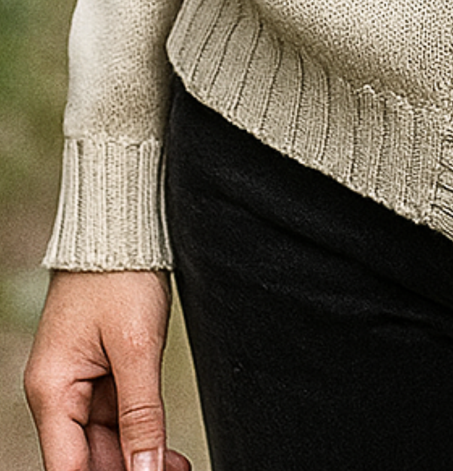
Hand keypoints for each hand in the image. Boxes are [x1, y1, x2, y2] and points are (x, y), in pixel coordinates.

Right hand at [24, 269, 191, 470]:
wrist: (121, 227)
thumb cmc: (120, 275)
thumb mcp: (137, 346)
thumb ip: (141, 414)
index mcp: (52, 391)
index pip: (70, 468)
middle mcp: (57, 393)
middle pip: (87, 458)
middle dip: (130, 469)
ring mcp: (78, 384)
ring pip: (105, 442)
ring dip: (139, 457)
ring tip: (177, 466)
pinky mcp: (98, 372)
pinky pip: (116, 418)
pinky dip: (140, 434)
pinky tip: (167, 452)